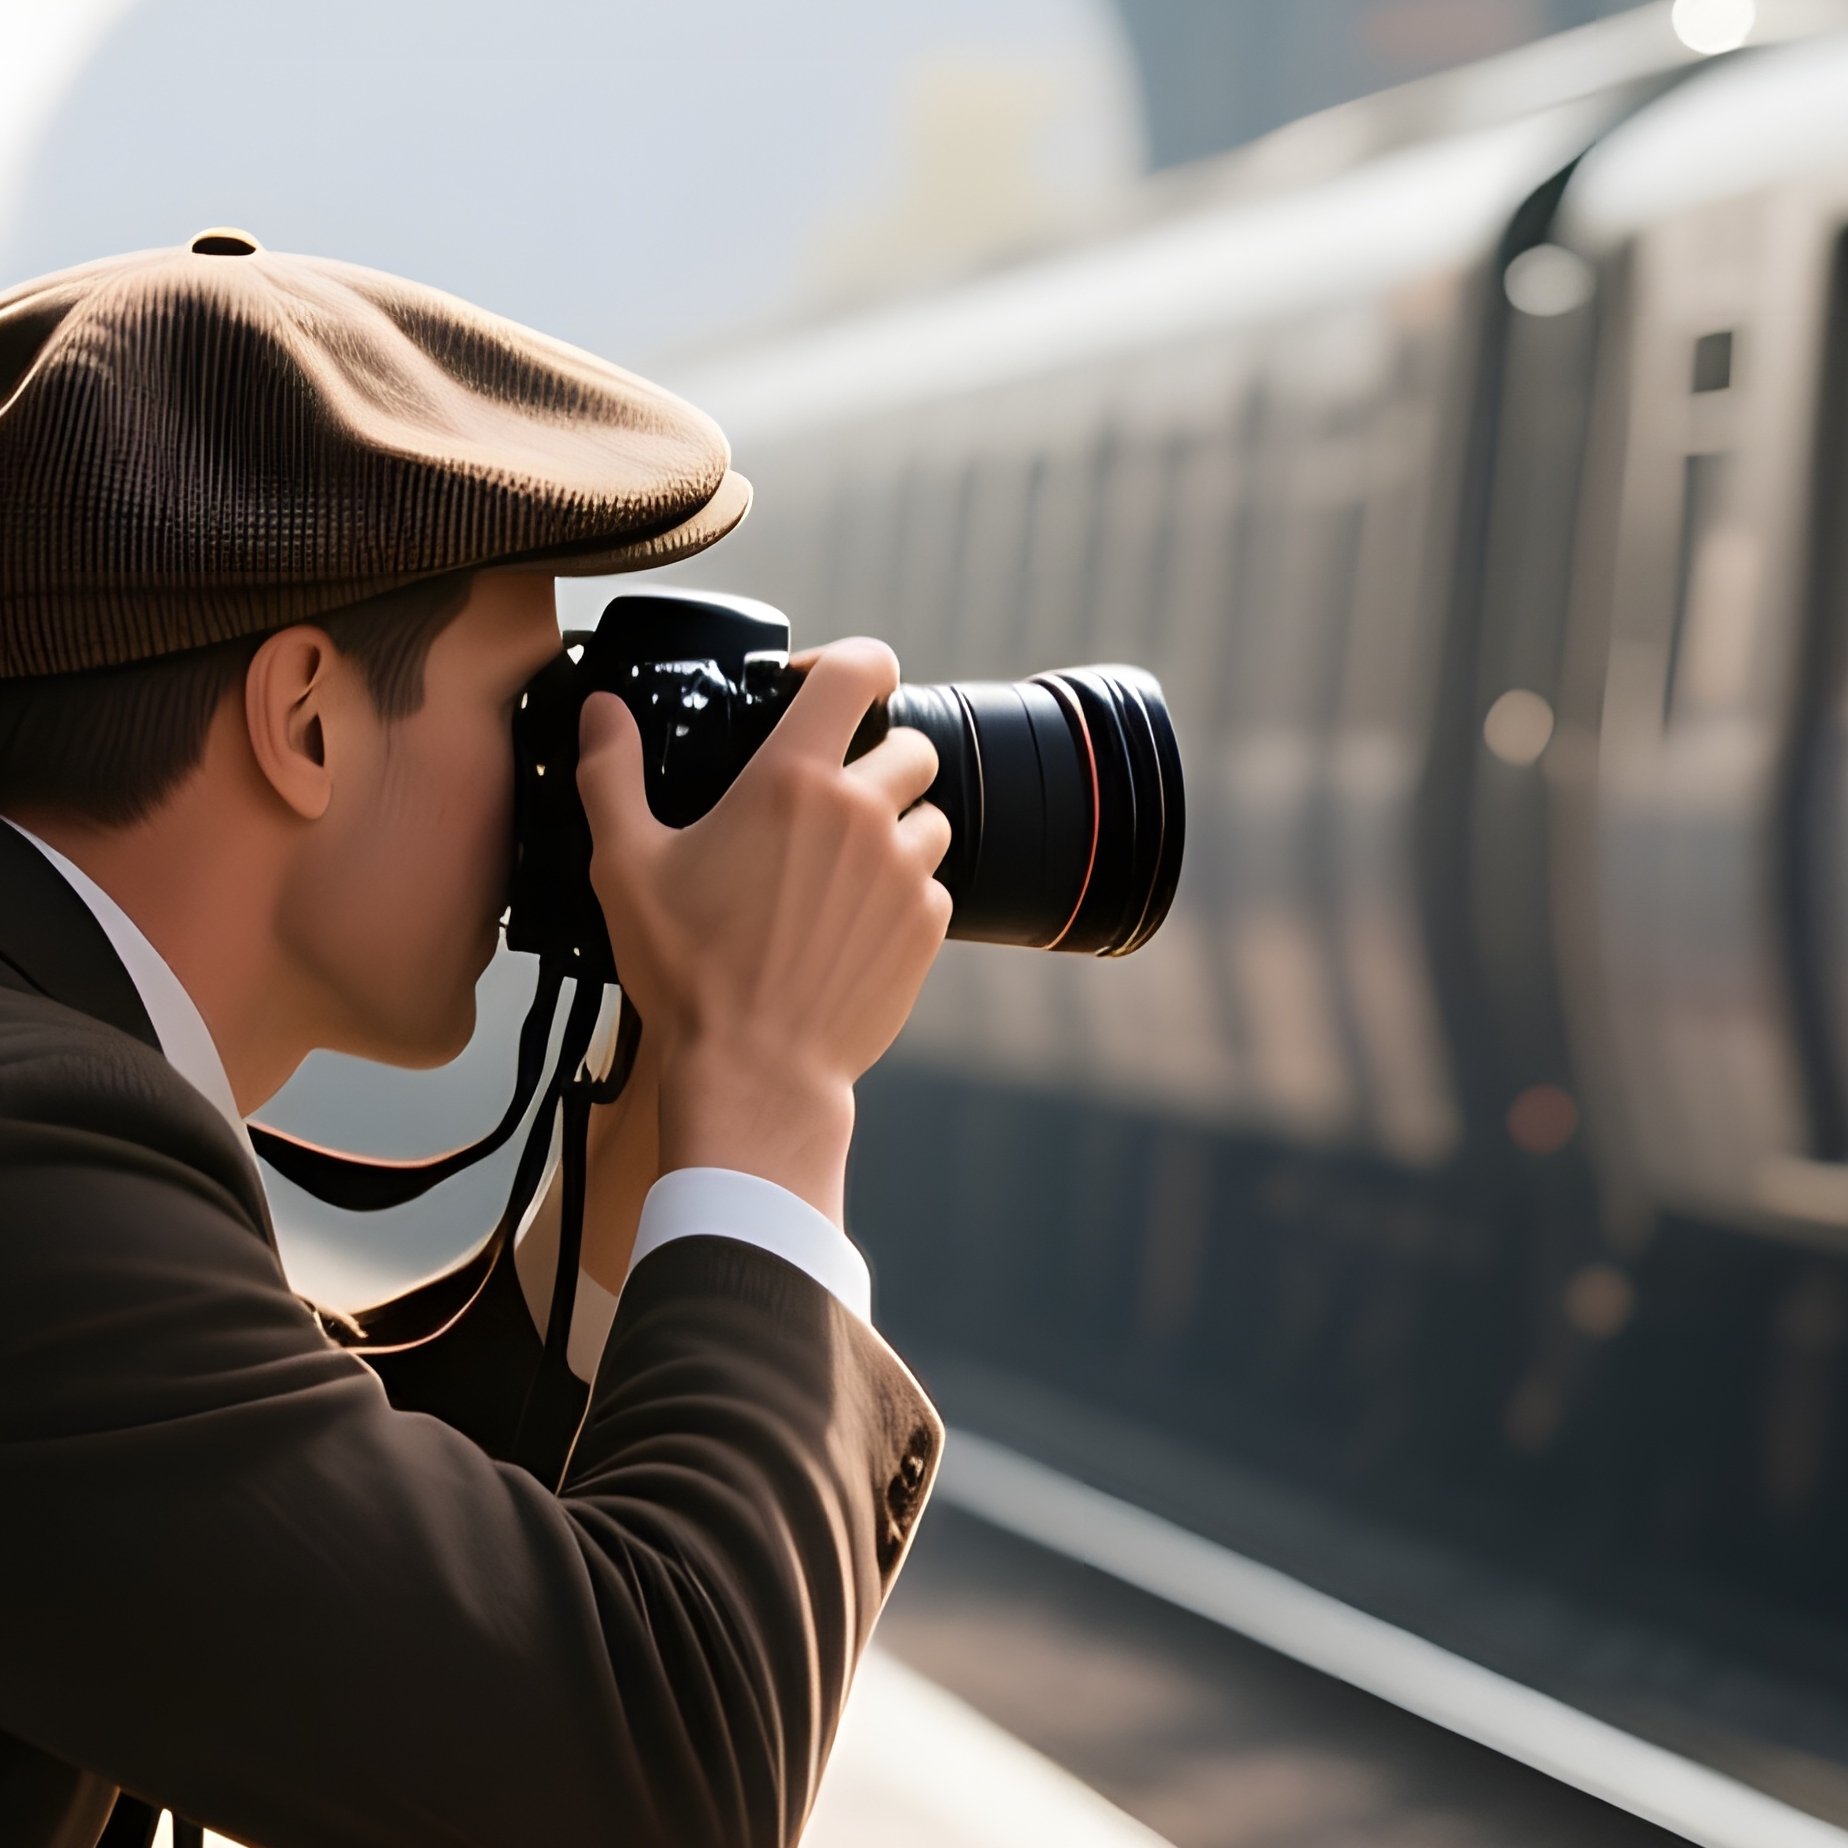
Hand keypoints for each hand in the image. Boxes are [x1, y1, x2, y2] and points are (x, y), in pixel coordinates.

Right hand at [574, 638, 951, 1222]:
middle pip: (911, 745)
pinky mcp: (927, 927)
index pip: (862, 670)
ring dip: (896, 828)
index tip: (832, 683)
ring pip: (929, 817)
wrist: (755, 1072)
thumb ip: (611, 772)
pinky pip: (933, 885)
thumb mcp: (624, 865)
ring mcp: (905, 871)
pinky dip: (903, 893)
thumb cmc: (688, 971)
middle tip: (830, 798)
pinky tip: (850, 923)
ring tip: (839, 870)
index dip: (858, 662)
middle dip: (878, 756)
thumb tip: (603, 710)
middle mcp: (863, 812)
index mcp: (793, 778)